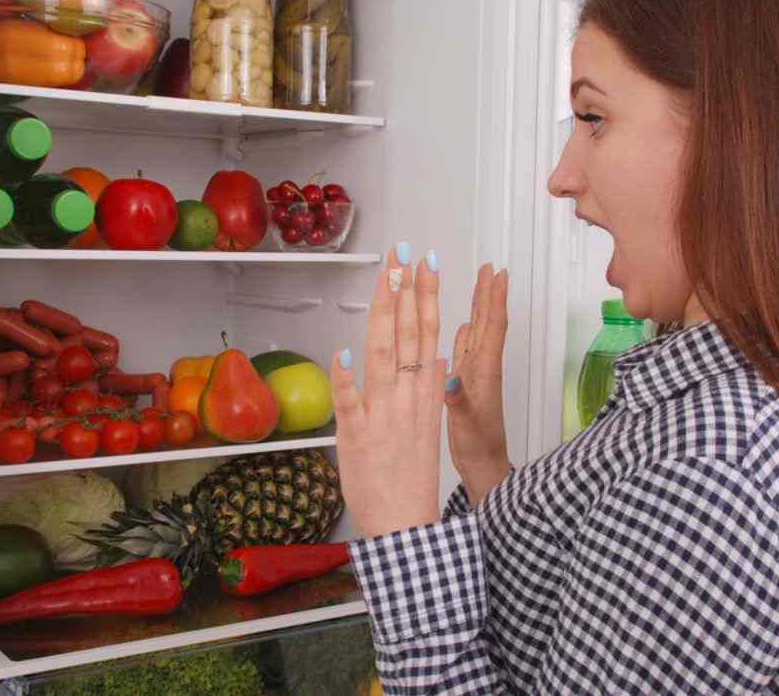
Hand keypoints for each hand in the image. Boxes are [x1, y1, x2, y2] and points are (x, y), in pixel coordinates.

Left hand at [330, 246, 445, 538]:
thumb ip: (428, 387)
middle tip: (402, 254)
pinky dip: (347, 377)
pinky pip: (351, 401)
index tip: (423, 264)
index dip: (424, 296)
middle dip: (405, 290)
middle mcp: (408, 397)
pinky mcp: (357, 436)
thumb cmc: (410, 477)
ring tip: (385, 280)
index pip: (427, 333)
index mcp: (425, 393)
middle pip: (408, 334)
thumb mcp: (427, 424)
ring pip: (383, 354)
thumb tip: (434, 355)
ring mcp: (383, 414)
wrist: (405, 522)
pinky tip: (343, 351)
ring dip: (384, 315)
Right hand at [444, 264, 511, 504]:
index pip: (493, 327)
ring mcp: (476, 375)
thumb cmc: (478, 446)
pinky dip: (466, 333)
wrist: (484, 467)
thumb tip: (450, 378)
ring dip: (479, 308)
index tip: (496, 274)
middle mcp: (483, 368)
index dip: (494, 299)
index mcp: (484, 372)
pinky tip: (464, 326)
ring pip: (479, 332)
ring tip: (479, 286)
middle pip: (488, 322)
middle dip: (488, 294)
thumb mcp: (466, 422)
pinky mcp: (468, 384)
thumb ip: (458, 400)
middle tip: (488, 268)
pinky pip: (467, 350)